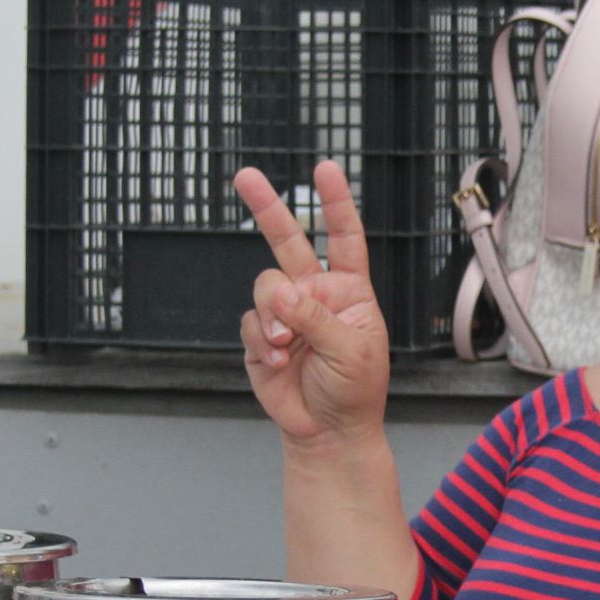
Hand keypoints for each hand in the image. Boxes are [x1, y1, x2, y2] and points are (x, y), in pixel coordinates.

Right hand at [234, 161, 389, 448]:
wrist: (328, 431)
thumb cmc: (354, 391)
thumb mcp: (350, 351)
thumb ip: (316, 318)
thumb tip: (281, 294)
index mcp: (348, 290)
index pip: (343, 238)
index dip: (336, 203)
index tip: (325, 168)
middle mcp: (315, 293)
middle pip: (288, 241)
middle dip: (266, 207)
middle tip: (244, 175)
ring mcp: (285, 312)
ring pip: (264, 286)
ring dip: (272, 314)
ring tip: (285, 344)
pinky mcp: (259, 335)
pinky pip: (249, 321)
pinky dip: (260, 339)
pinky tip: (276, 360)